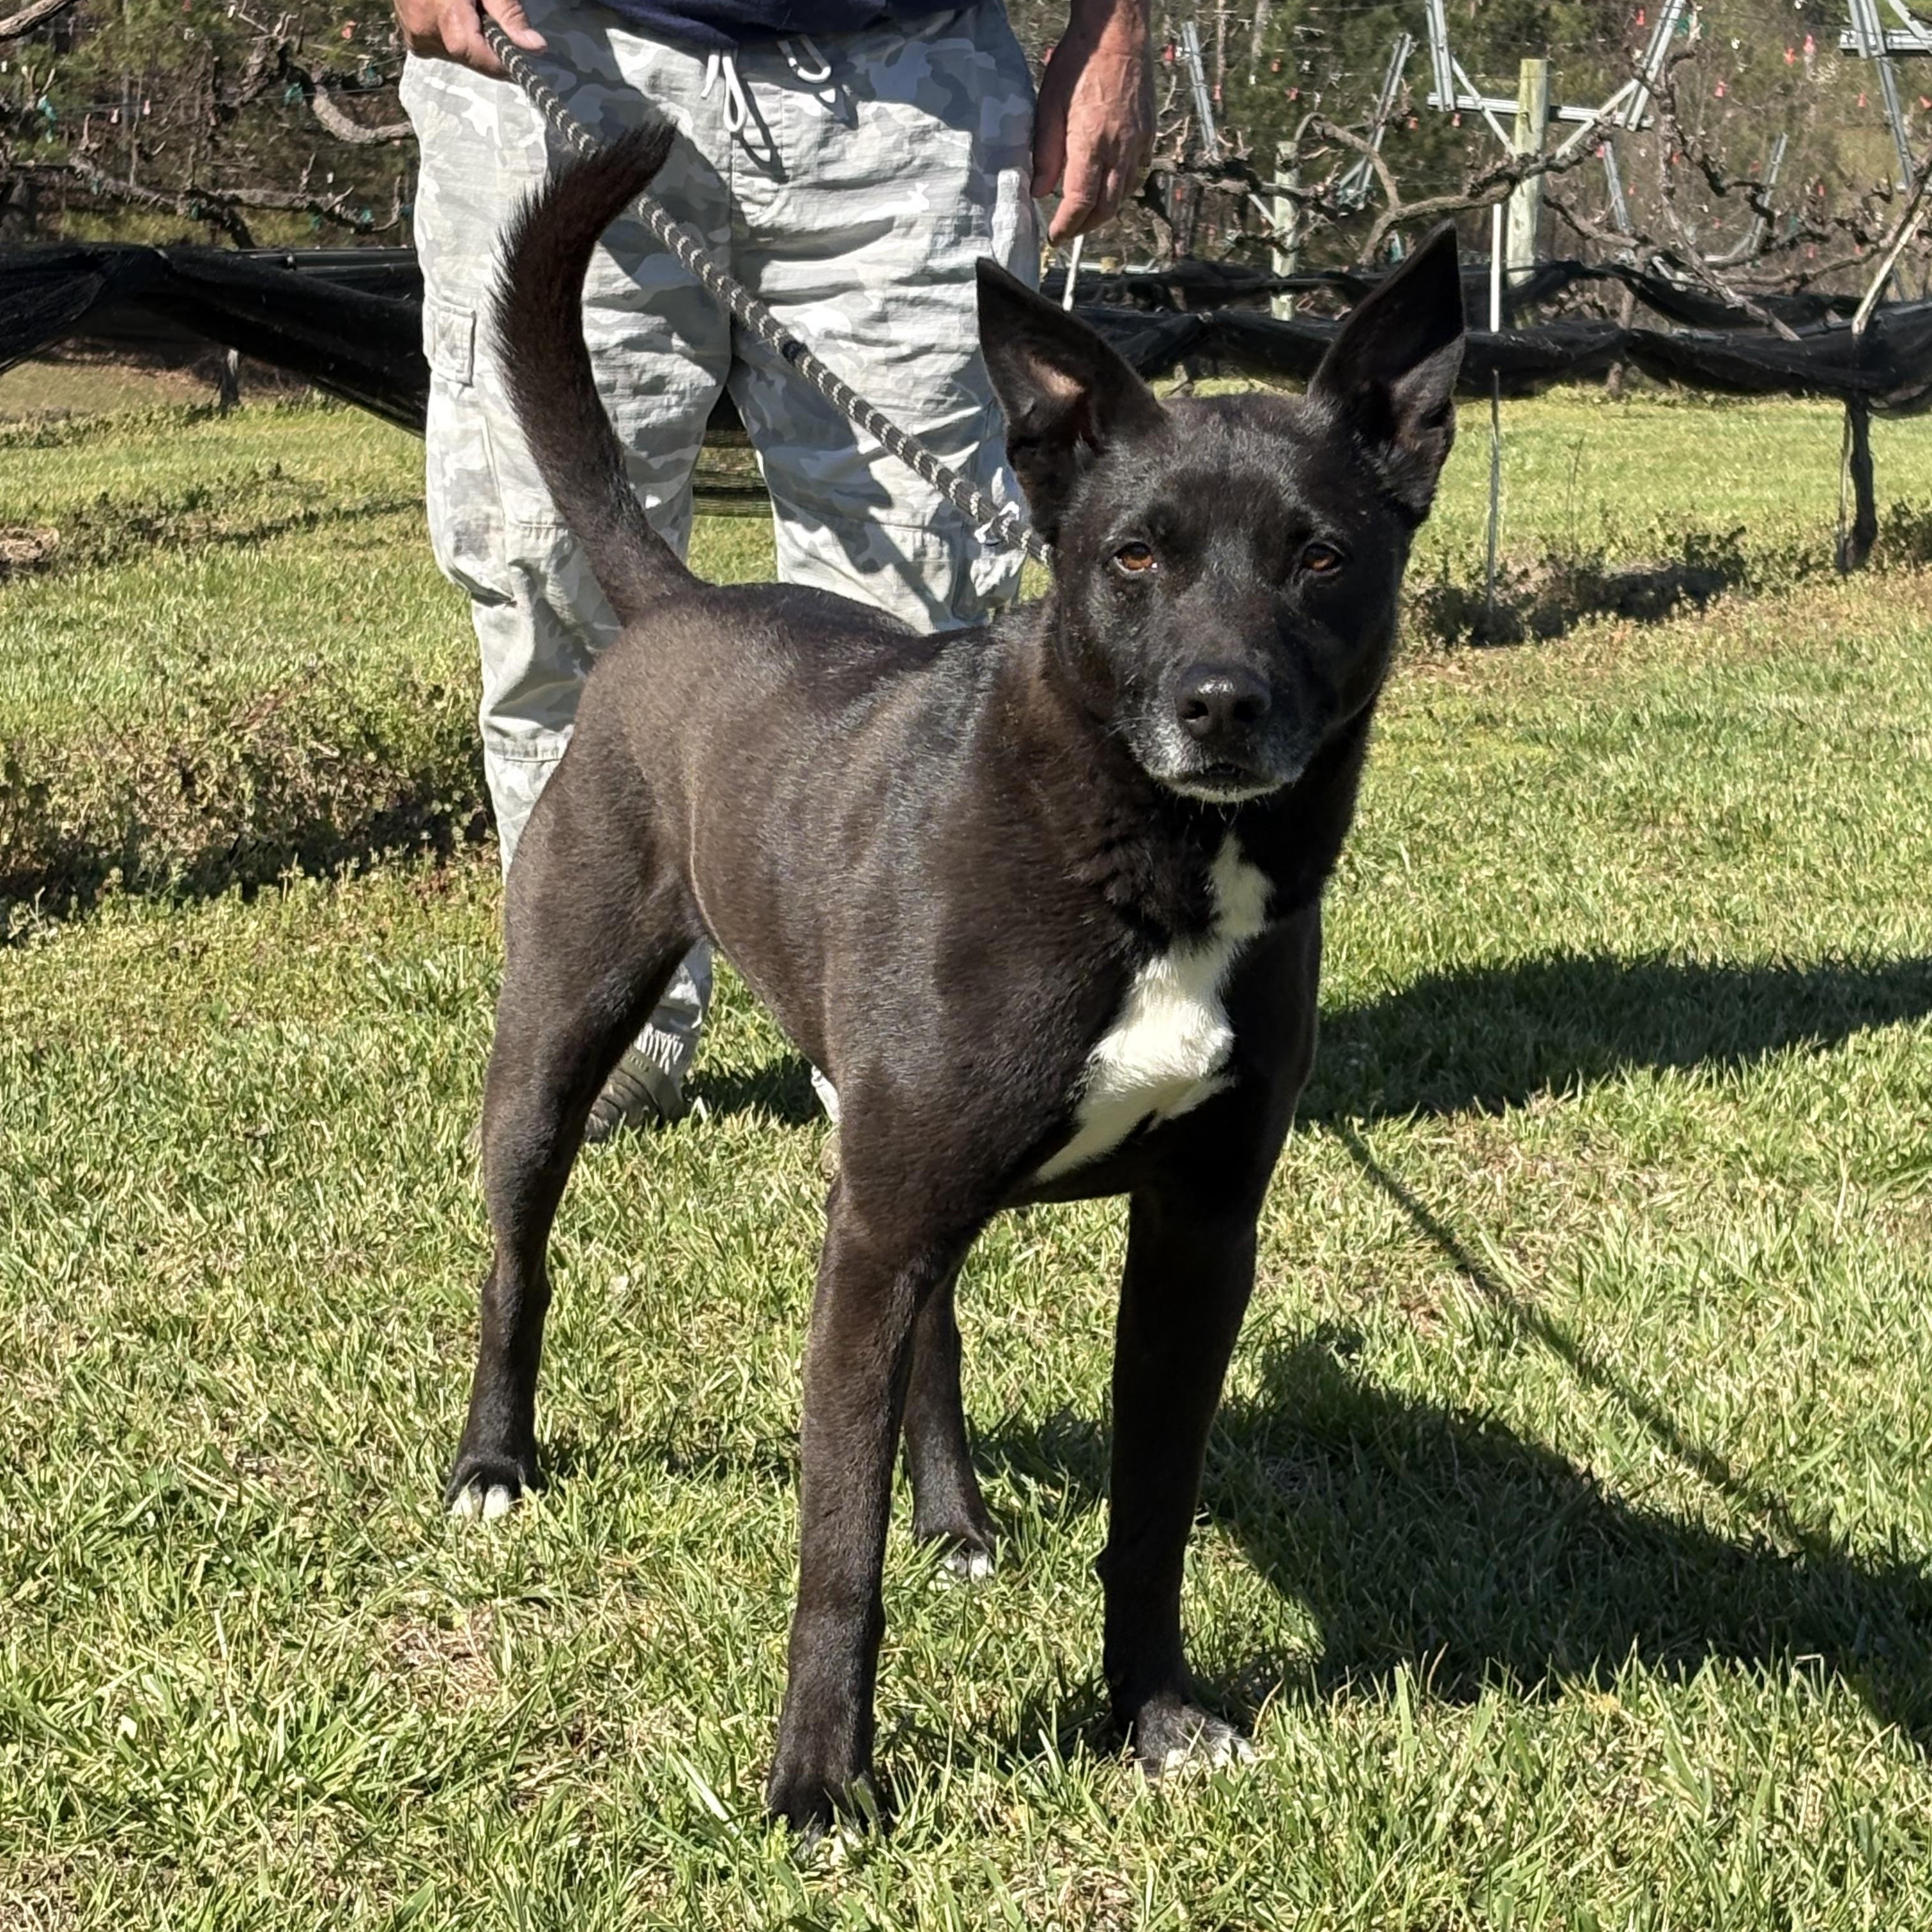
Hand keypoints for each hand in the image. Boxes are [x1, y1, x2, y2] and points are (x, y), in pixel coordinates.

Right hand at [393, 0, 544, 77]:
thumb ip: (509, 14)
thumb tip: (536, 47)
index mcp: (446, 17)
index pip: (480, 59)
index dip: (501, 63)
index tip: (515, 59)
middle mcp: (425, 32)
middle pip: (467, 57)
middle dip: (483, 45)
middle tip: (484, 15)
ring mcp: (414, 35)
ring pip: (453, 53)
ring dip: (467, 39)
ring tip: (464, 8)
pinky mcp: (409, 34)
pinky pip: (437, 44)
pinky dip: (450, 34)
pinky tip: (449, 11)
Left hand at [1030, 0, 1154, 243]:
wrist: (1116, 32)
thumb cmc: (1078, 62)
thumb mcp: (1049, 106)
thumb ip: (1045, 153)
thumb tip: (1040, 192)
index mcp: (1092, 144)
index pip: (1080, 202)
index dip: (1066, 226)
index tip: (1054, 236)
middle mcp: (1120, 149)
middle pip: (1106, 207)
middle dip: (1085, 226)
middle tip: (1068, 232)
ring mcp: (1138, 142)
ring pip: (1124, 194)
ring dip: (1104, 211)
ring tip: (1085, 216)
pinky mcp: (1148, 133)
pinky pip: (1137, 174)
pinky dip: (1121, 190)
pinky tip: (1108, 188)